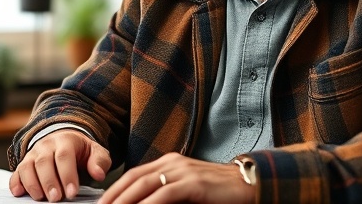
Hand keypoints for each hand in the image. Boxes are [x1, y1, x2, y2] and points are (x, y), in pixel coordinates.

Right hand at [9, 129, 110, 201]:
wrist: (64, 138)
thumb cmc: (80, 149)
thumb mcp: (95, 151)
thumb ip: (99, 162)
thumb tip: (99, 174)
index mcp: (65, 140)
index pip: (64, 156)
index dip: (67, 175)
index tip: (72, 192)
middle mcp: (46, 145)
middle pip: (44, 162)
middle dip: (49, 182)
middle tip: (56, 199)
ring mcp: (33, 154)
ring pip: (27, 166)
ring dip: (32, 184)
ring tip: (41, 198)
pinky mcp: (24, 164)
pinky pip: (16, 172)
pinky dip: (15, 183)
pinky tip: (19, 193)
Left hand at [97, 152, 254, 203]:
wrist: (249, 185)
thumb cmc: (218, 192)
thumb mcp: (187, 191)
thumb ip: (166, 195)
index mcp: (169, 162)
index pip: (133, 175)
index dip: (114, 190)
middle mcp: (172, 162)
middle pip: (133, 179)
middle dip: (113, 198)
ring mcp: (183, 171)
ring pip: (144, 185)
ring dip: (124, 202)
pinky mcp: (193, 183)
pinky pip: (164, 194)